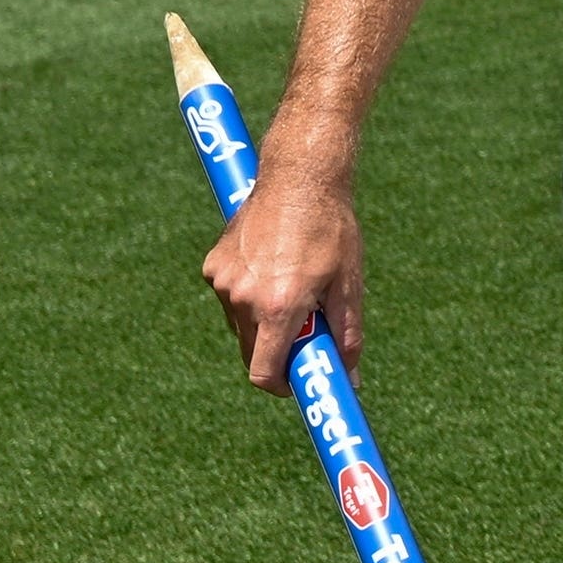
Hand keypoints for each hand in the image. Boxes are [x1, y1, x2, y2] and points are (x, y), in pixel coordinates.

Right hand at [201, 113, 365, 393]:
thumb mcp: (348, 285)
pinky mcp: (213, 266)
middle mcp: (244, 299)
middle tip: (306, 334)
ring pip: (242, 325)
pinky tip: (273, 266)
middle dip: (277, 353)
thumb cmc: (332, 230)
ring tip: (293, 286)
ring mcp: (224, 282)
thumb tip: (350, 380)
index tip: (297, 384)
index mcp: (279, 307)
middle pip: (253, 352)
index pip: (263, 373)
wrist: (300, 177)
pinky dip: (250, 296)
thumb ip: (346, 336)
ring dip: (264, 322)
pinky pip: (231, 298)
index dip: (281, 386)